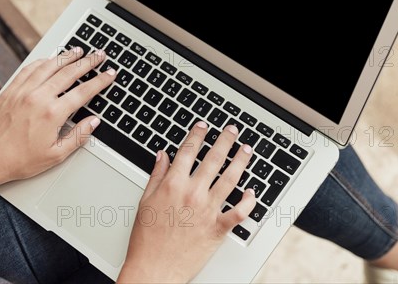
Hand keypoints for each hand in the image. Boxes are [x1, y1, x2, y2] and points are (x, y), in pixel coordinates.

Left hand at [0, 47, 114, 185]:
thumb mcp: (55, 155)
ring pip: (49, 66)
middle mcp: (38, 97)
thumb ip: (78, 136)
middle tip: (99, 55)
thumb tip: (94, 122)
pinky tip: (50, 59)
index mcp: (52, 114)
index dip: (100, 81)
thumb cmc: (19, 160)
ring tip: (79, 50)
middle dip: (88, 62)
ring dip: (67, 56)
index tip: (110, 74)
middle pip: (69, 72)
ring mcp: (23, 91)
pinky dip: (43, 61)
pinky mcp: (11, 90)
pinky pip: (29, 69)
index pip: (83, 92)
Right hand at [118, 122, 255, 282]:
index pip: (188, 151)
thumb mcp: (145, 201)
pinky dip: (249, 202)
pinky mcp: (218, 228)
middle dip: (224, 141)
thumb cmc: (147, 239)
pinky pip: (239, 212)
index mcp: (173, 185)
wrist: (154, 269)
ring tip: (246, 150)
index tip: (203, 126)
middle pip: (213, 159)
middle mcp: (193, 194)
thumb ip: (157, 175)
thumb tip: (162, 156)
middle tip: (232, 131)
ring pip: (230, 179)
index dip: (197, 135)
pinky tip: (252, 192)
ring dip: (240, 161)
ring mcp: (207, 210)